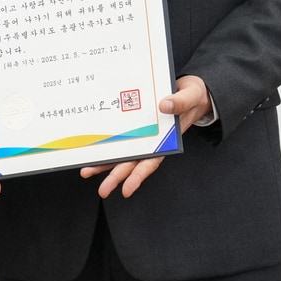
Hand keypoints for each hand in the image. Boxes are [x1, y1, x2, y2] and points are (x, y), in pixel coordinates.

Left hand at [79, 75, 211, 198]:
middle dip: (116, 176)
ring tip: (87, 172)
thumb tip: (165, 105)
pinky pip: (121, 138)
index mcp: (167, 139)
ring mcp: (144, 135)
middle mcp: (154, 141)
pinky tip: (93, 152)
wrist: (190, 90)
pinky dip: (109, 145)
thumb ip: (180, 102)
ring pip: (123, 153)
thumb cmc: (192, 96)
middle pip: (133, 162)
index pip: (151, 160)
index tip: (127, 189)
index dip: (139, 176)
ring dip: (106, 164)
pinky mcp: (137, 125)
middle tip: (102, 190)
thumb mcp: (191, 96)